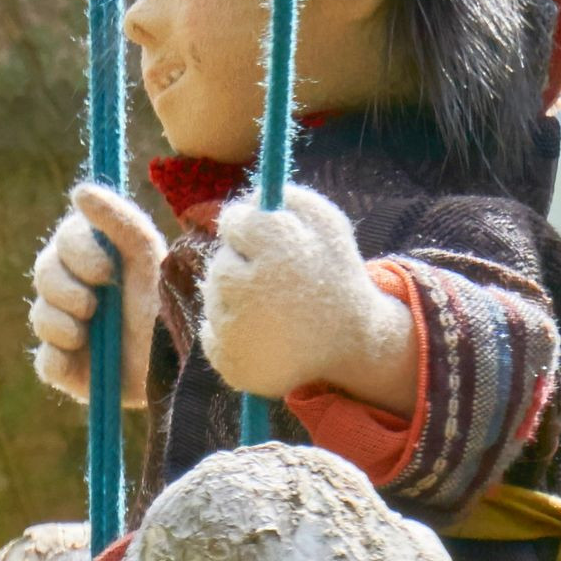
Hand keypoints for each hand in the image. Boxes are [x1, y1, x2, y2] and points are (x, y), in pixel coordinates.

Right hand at [30, 182, 166, 404]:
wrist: (181, 367)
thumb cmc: (169, 307)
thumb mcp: (149, 260)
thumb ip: (119, 221)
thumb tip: (80, 192)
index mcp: (96, 257)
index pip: (65, 240)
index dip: (78, 253)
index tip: (107, 271)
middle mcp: (77, 288)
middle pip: (44, 273)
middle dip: (67, 289)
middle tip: (94, 305)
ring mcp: (68, 329)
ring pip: (41, 317)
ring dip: (63, 324)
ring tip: (91, 335)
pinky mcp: (67, 369)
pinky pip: (45, 363)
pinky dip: (61, 360)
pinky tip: (84, 360)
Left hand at [200, 184, 414, 403]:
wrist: (351, 340)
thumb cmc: (331, 274)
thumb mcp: (325, 224)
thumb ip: (288, 198)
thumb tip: (246, 196)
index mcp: (282, 251)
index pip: (237, 222)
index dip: (248, 229)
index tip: (264, 239)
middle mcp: (258, 292)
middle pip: (221, 264)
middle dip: (241, 267)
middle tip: (274, 280)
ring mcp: (242, 333)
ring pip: (214, 299)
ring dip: (234, 299)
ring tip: (274, 309)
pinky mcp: (233, 365)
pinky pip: (210, 334)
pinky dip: (228, 332)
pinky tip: (263, 335)